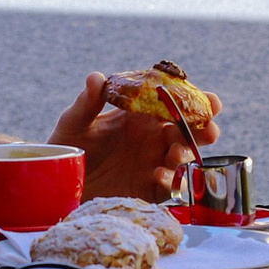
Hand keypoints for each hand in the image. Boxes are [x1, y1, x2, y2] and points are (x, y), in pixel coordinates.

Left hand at [48, 73, 220, 201]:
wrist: (58, 181)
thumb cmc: (68, 145)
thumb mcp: (74, 122)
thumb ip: (87, 103)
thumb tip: (96, 77)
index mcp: (140, 116)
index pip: (174, 105)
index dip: (196, 101)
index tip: (211, 101)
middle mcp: (152, 139)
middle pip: (188, 132)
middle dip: (204, 129)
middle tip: (210, 129)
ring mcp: (152, 164)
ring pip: (182, 159)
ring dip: (185, 154)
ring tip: (175, 153)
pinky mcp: (147, 190)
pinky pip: (167, 187)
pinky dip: (168, 181)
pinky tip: (158, 174)